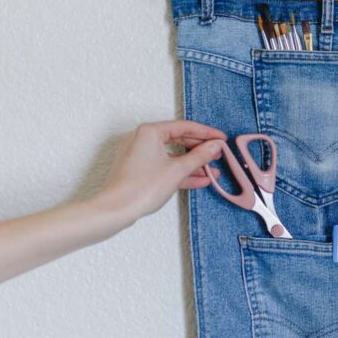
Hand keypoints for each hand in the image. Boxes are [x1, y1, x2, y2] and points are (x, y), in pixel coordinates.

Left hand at [94, 120, 225, 221]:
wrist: (116, 210)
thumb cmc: (140, 187)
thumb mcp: (177, 170)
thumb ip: (199, 156)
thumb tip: (215, 146)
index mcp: (151, 131)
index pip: (185, 127)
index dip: (207, 133)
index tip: (222, 139)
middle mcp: (144, 139)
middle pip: (180, 140)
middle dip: (200, 150)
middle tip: (218, 154)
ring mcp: (142, 155)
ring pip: (174, 155)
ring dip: (193, 164)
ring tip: (213, 171)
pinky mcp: (141, 170)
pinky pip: (166, 166)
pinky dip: (181, 172)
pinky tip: (199, 180)